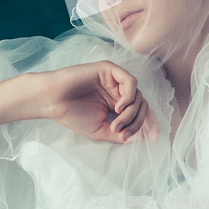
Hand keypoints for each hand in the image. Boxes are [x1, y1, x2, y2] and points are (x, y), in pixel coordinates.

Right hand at [36, 60, 159, 143]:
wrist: (52, 100)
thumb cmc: (72, 113)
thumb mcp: (100, 130)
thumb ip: (120, 134)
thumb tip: (143, 138)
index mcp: (117, 102)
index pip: (141, 111)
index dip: (151, 124)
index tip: (156, 139)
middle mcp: (118, 90)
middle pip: (142, 104)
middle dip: (137, 122)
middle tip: (121, 133)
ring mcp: (114, 79)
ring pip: (138, 94)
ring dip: (131, 113)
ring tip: (115, 124)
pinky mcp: (109, 69)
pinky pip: (130, 81)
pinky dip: (128, 96)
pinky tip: (117, 108)